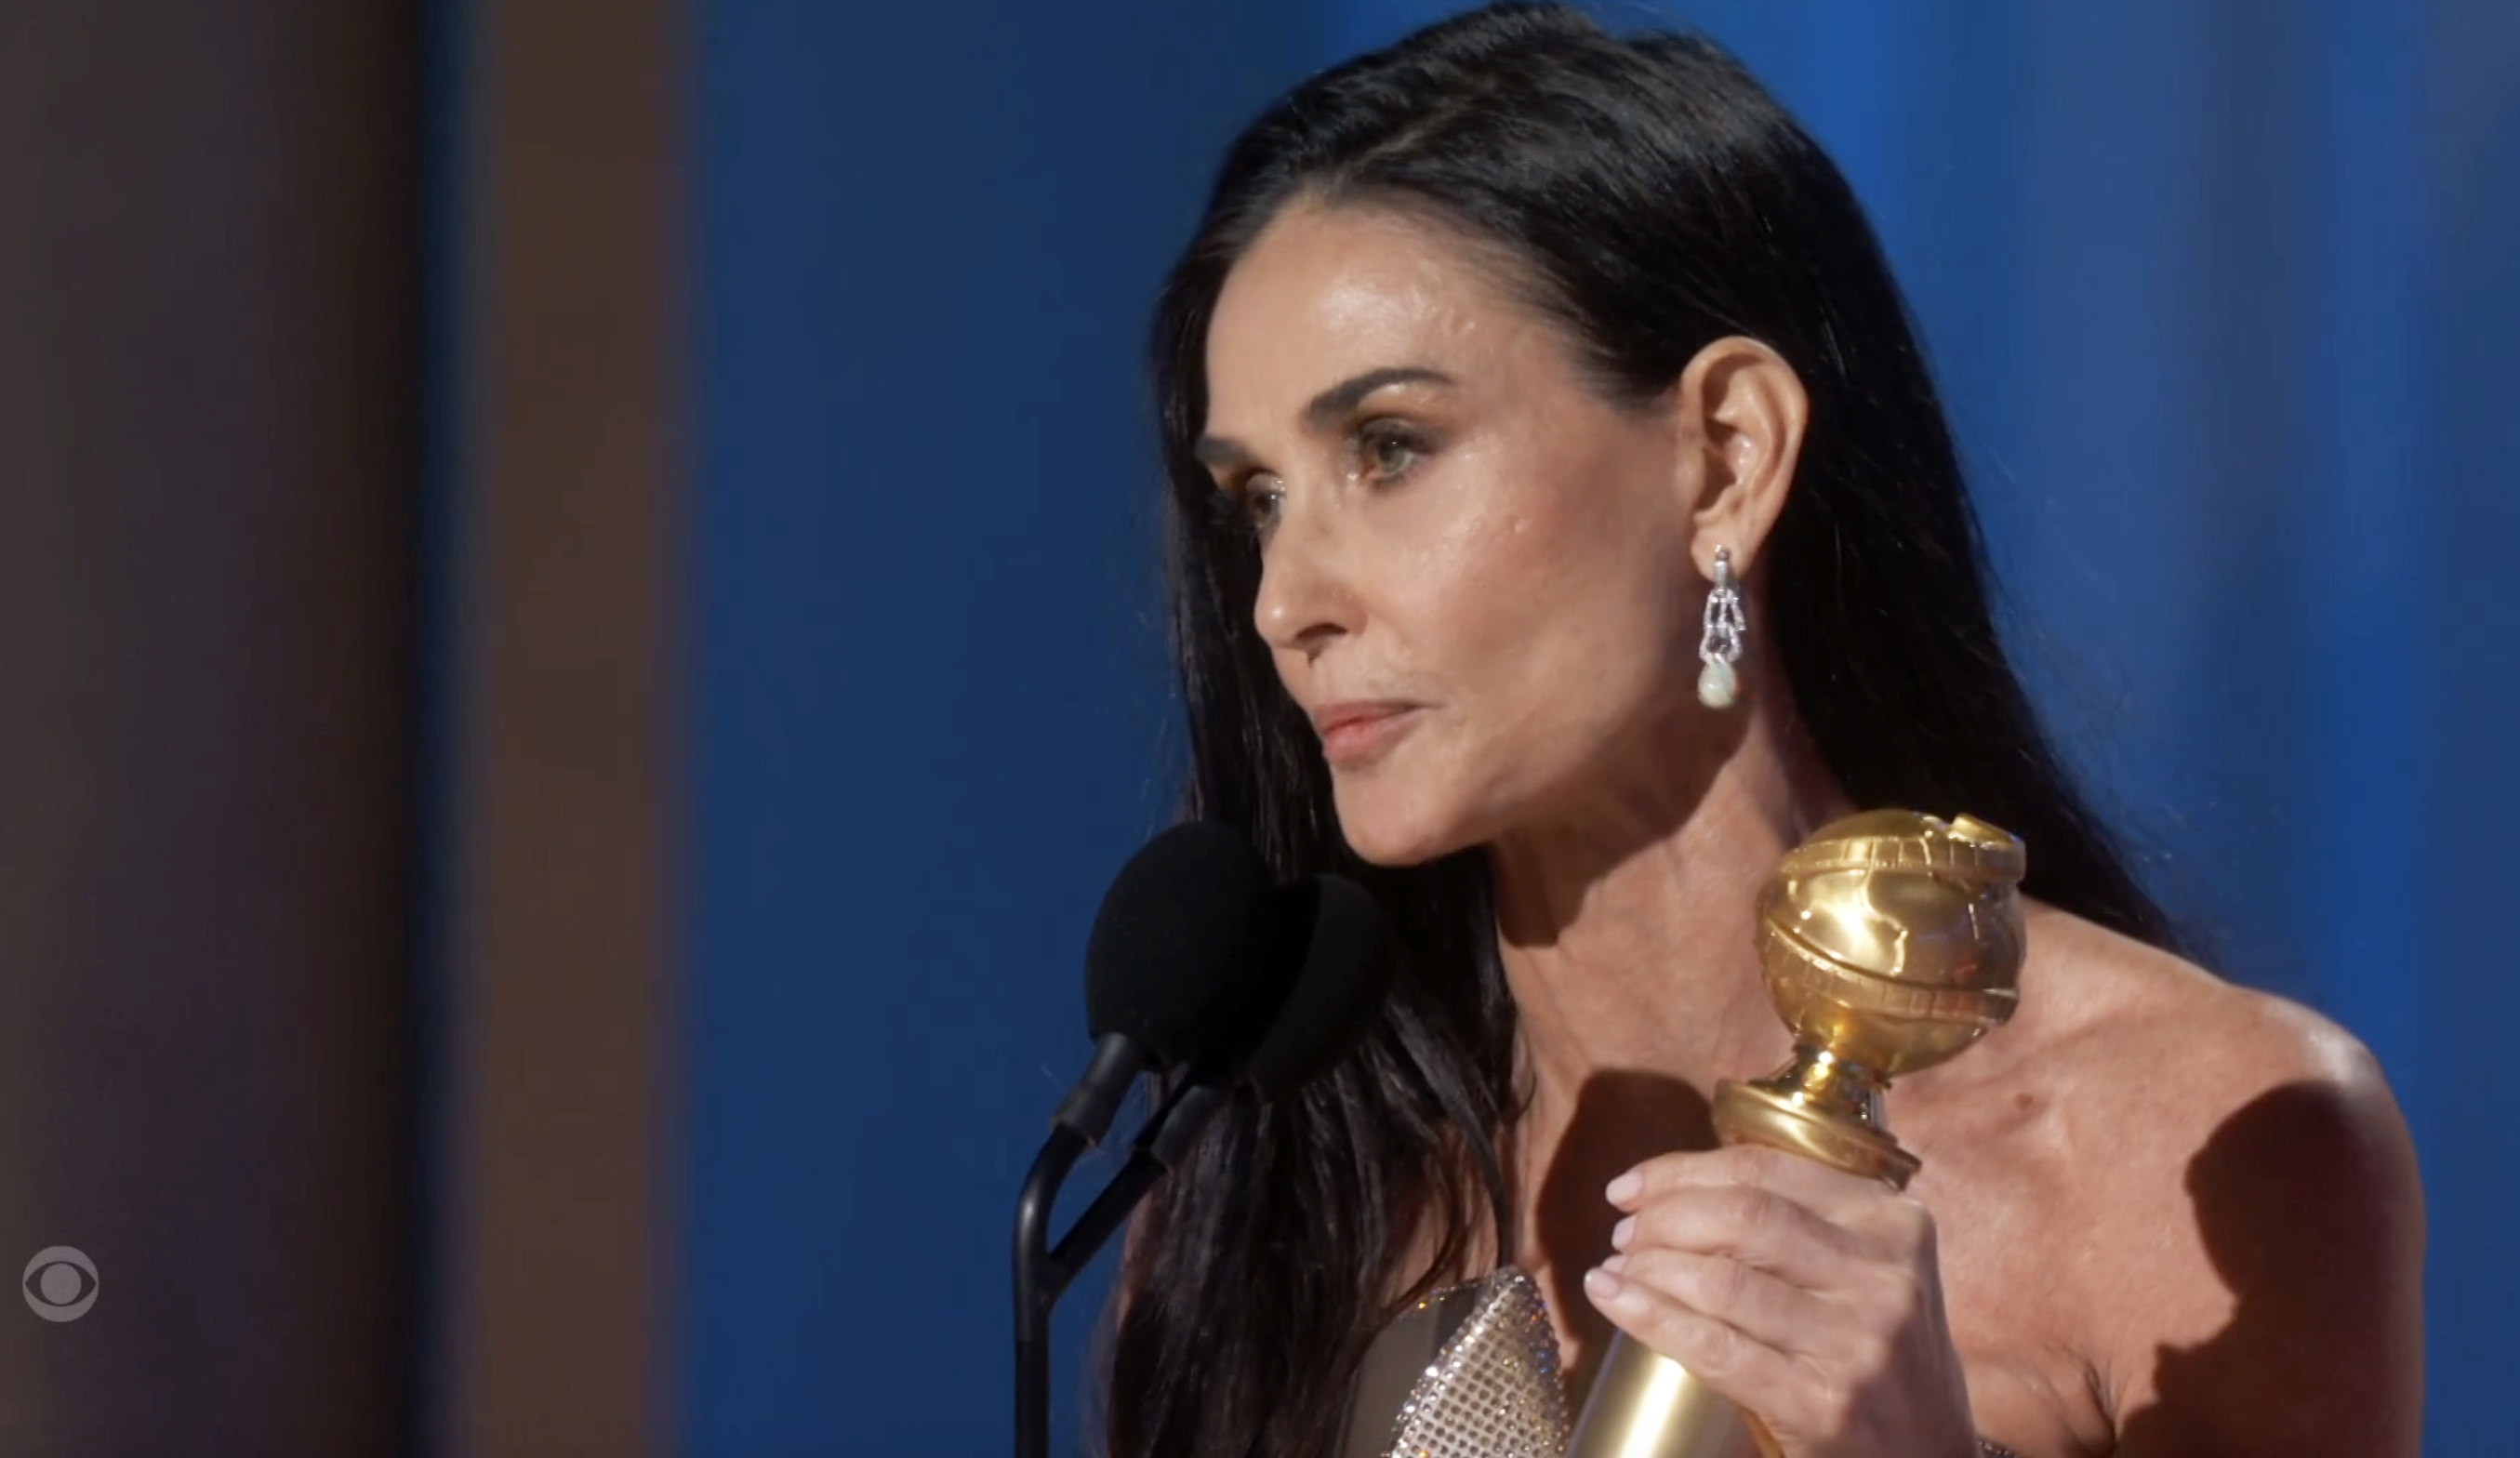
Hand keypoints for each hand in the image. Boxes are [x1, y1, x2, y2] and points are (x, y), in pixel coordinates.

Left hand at [1581, 1144, 1976, 1457]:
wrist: (1931, 1457)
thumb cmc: (1886, 1359)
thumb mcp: (1876, 1273)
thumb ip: (1811, 1224)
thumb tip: (1680, 1188)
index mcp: (1895, 1224)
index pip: (1765, 1171)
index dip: (1682, 1171)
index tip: (1633, 1186)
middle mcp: (1885, 1276)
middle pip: (1741, 1216)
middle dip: (1662, 1217)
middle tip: (1623, 1233)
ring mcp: (1858, 1342)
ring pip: (1722, 1279)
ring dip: (1649, 1266)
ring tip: (1616, 1268)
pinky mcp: (1824, 1404)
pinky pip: (1714, 1347)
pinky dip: (1650, 1317)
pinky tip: (1614, 1301)